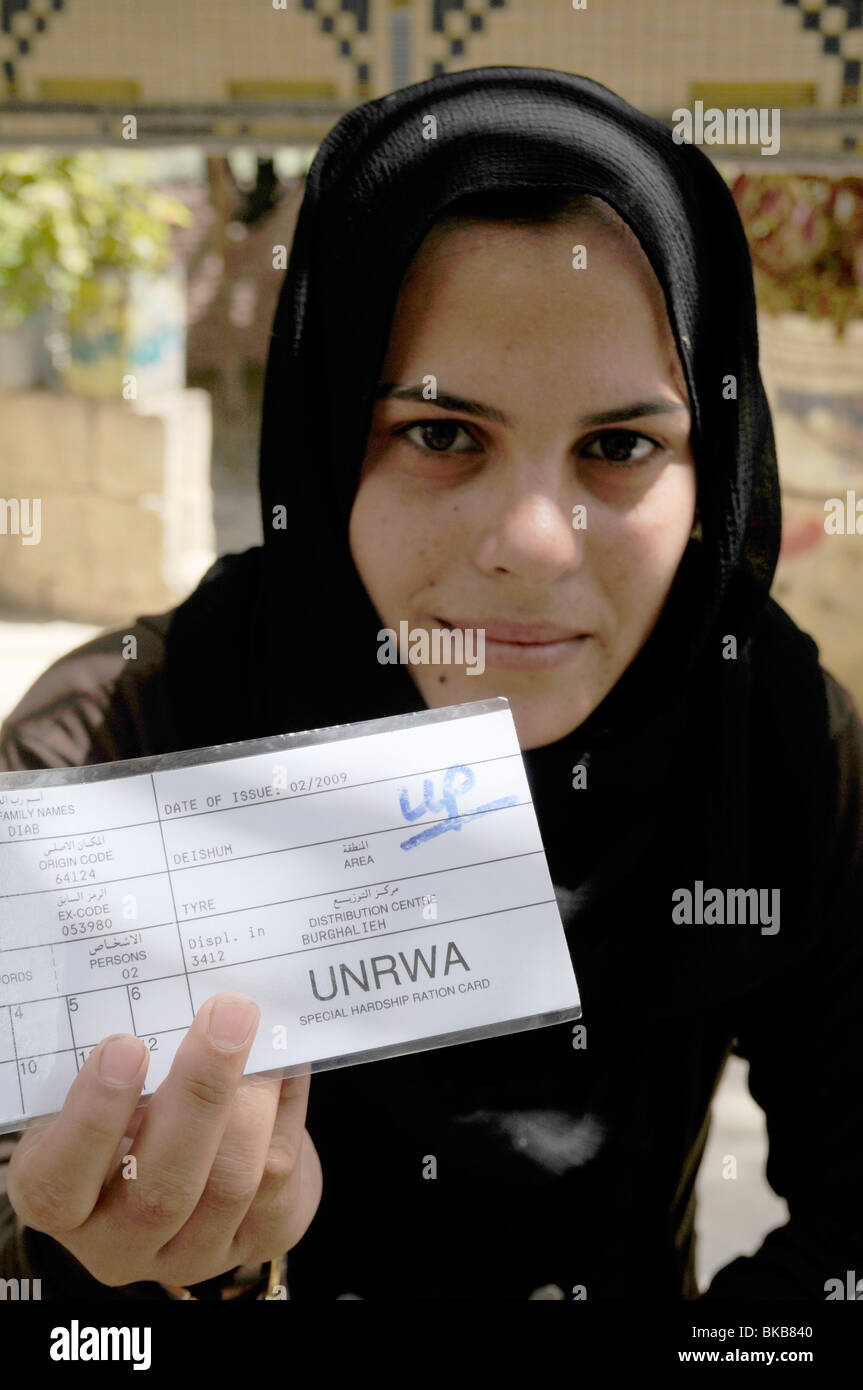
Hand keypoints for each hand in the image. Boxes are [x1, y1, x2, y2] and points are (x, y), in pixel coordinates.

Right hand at [7, 993, 321, 1287]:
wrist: (197, 1165)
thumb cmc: (133, 1113)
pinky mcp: (256, 1240)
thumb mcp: (106, 1095)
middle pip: (160, 1189)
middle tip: (227, 1013)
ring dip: (253, 1096)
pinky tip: (284, 1060)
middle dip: (201, 1092)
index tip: (125, 1046)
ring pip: (230, 1184)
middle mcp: (118, 1241)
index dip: (92, 1118)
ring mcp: (190, 1253)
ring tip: (261, 1030)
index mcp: (59, 1198)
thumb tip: (175, 991)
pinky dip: (285, 1107)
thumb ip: (123, 1065)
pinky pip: (276, 1177)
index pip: (58, 1181)